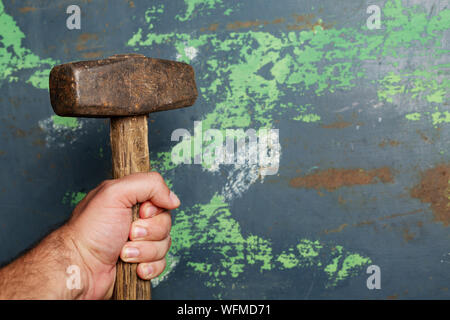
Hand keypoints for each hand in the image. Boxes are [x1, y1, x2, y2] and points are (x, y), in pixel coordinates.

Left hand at [65, 172, 179, 298]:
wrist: (80, 269)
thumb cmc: (89, 232)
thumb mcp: (115, 193)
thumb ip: (149, 184)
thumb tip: (173, 198)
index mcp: (129, 199)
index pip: (161, 198)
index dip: (154, 208)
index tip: (140, 212)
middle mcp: (134, 219)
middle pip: (166, 222)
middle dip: (149, 231)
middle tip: (129, 234)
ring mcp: (138, 242)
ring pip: (165, 244)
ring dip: (146, 250)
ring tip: (124, 253)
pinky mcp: (140, 262)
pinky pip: (161, 263)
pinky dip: (149, 266)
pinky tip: (134, 267)